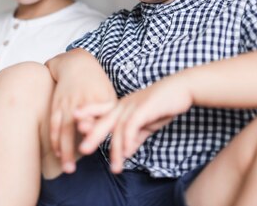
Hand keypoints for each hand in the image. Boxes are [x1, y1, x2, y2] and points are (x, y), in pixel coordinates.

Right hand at [46, 50, 116, 173]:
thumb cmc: (96, 83)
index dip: (93, 131)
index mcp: (99, 99)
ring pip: (63, 129)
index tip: (94, 148)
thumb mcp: (109, 94)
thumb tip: (122, 136)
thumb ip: (112, 114)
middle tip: (75, 169)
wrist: (76, 64)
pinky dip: (55, 140)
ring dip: (64, 150)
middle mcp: (81, 102)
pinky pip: (54, 125)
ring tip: (67, 168)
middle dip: (73, 148)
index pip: (98, 118)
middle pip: (78, 127)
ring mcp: (67, 104)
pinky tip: (58, 153)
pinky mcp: (57, 105)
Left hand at [76, 75, 192, 172]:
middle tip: (81, 150)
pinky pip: (132, 126)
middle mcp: (124, 105)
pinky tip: (127, 153)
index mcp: (121, 106)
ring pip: (118, 128)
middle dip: (92, 135)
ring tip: (114, 167)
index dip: (87, 114)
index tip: (75, 122)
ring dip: (116, 149)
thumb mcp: (146, 123)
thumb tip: (126, 153)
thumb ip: (135, 137)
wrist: (181, 89)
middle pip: (103, 120)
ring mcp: (133, 105)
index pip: (100, 110)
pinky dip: (129, 140)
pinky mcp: (144, 108)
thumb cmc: (163, 105)